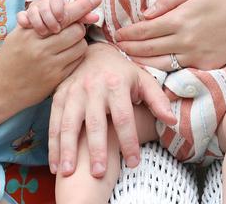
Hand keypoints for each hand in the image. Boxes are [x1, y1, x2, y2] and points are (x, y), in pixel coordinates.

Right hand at [0, 0, 99, 111]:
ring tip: (67, 43)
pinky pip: (77, 62)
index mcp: (29, 32)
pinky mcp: (55, 79)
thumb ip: (37, 9)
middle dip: (78, 27)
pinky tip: (66, 56)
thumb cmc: (9, 57)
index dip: (81, 6)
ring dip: (78, 42)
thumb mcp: (18, 31)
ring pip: (80, 46)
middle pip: (76, 30)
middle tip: (71, 29)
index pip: (62, 15)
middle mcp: (39, 48)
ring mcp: (49, 65)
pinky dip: (76, 56)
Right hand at [49, 43, 175, 178]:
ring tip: (67, 172)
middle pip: (95, 123)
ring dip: (67, 149)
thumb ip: (157, 100)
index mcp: (116, 84)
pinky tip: (55, 165)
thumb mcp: (143, 80)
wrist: (96, 52)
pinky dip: (53, 145)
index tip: (134, 163)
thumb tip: (172, 121)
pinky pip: (54, 122)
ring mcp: (74, 92)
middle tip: (99, 173)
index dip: (129, 141)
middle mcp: (93, 88)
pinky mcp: (59, 95)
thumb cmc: (123, 72)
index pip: (124, 117)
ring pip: (69, 123)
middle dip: (96, 149)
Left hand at [115, 0, 225, 69]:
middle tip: (115, 48)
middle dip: (129, 49)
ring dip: (141, 62)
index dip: (128, 33)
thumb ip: (168, 0)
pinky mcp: (205, 67)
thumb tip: (146, 14)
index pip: (145, 30)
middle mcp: (185, 40)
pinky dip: (162, 69)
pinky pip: (178, 70)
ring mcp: (196, 56)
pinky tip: (151, 66)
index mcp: (180, 19)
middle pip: (148, 49)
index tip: (117, 34)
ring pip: (160, 64)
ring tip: (128, 58)